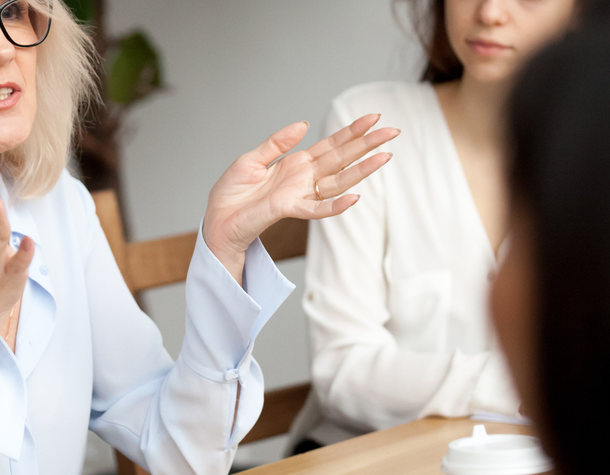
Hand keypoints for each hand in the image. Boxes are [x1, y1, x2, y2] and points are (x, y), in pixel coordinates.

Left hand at [203, 114, 398, 278]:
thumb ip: (277, 143)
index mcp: (296, 164)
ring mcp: (299, 195)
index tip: (373, 118)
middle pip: (341, 159)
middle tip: (392, 131)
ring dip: (362, 170)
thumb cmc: (231, 195)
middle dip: (366, 145)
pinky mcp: (288, 209)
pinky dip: (335, 205)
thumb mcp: (251, 160)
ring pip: (338, 182)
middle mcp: (303, 179)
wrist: (216, 221)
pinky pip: (317, 209)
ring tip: (385, 157)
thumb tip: (303, 124)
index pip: (330, 145)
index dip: (352, 132)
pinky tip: (355, 197)